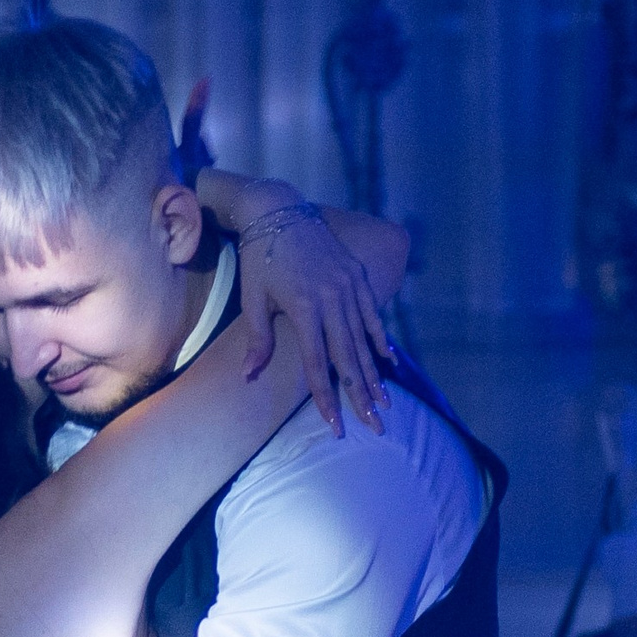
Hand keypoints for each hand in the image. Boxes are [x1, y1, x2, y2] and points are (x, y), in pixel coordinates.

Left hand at [196, 169, 395, 432]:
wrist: (278, 210)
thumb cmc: (258, 257)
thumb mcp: (253, 298)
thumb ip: (258, 339)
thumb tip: (248, 376)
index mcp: (304, 306)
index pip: (317, 363)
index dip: (326, 397)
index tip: (335, 425)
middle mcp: (332, 298)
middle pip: (349, 357)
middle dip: (361, 396)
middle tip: (375, 426)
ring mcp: (349, 285)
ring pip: (364, 339)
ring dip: (375, 374)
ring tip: (385, 404)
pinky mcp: (357, 275)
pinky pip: (373, 313)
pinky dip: (379, 338)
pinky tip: (388, 362)